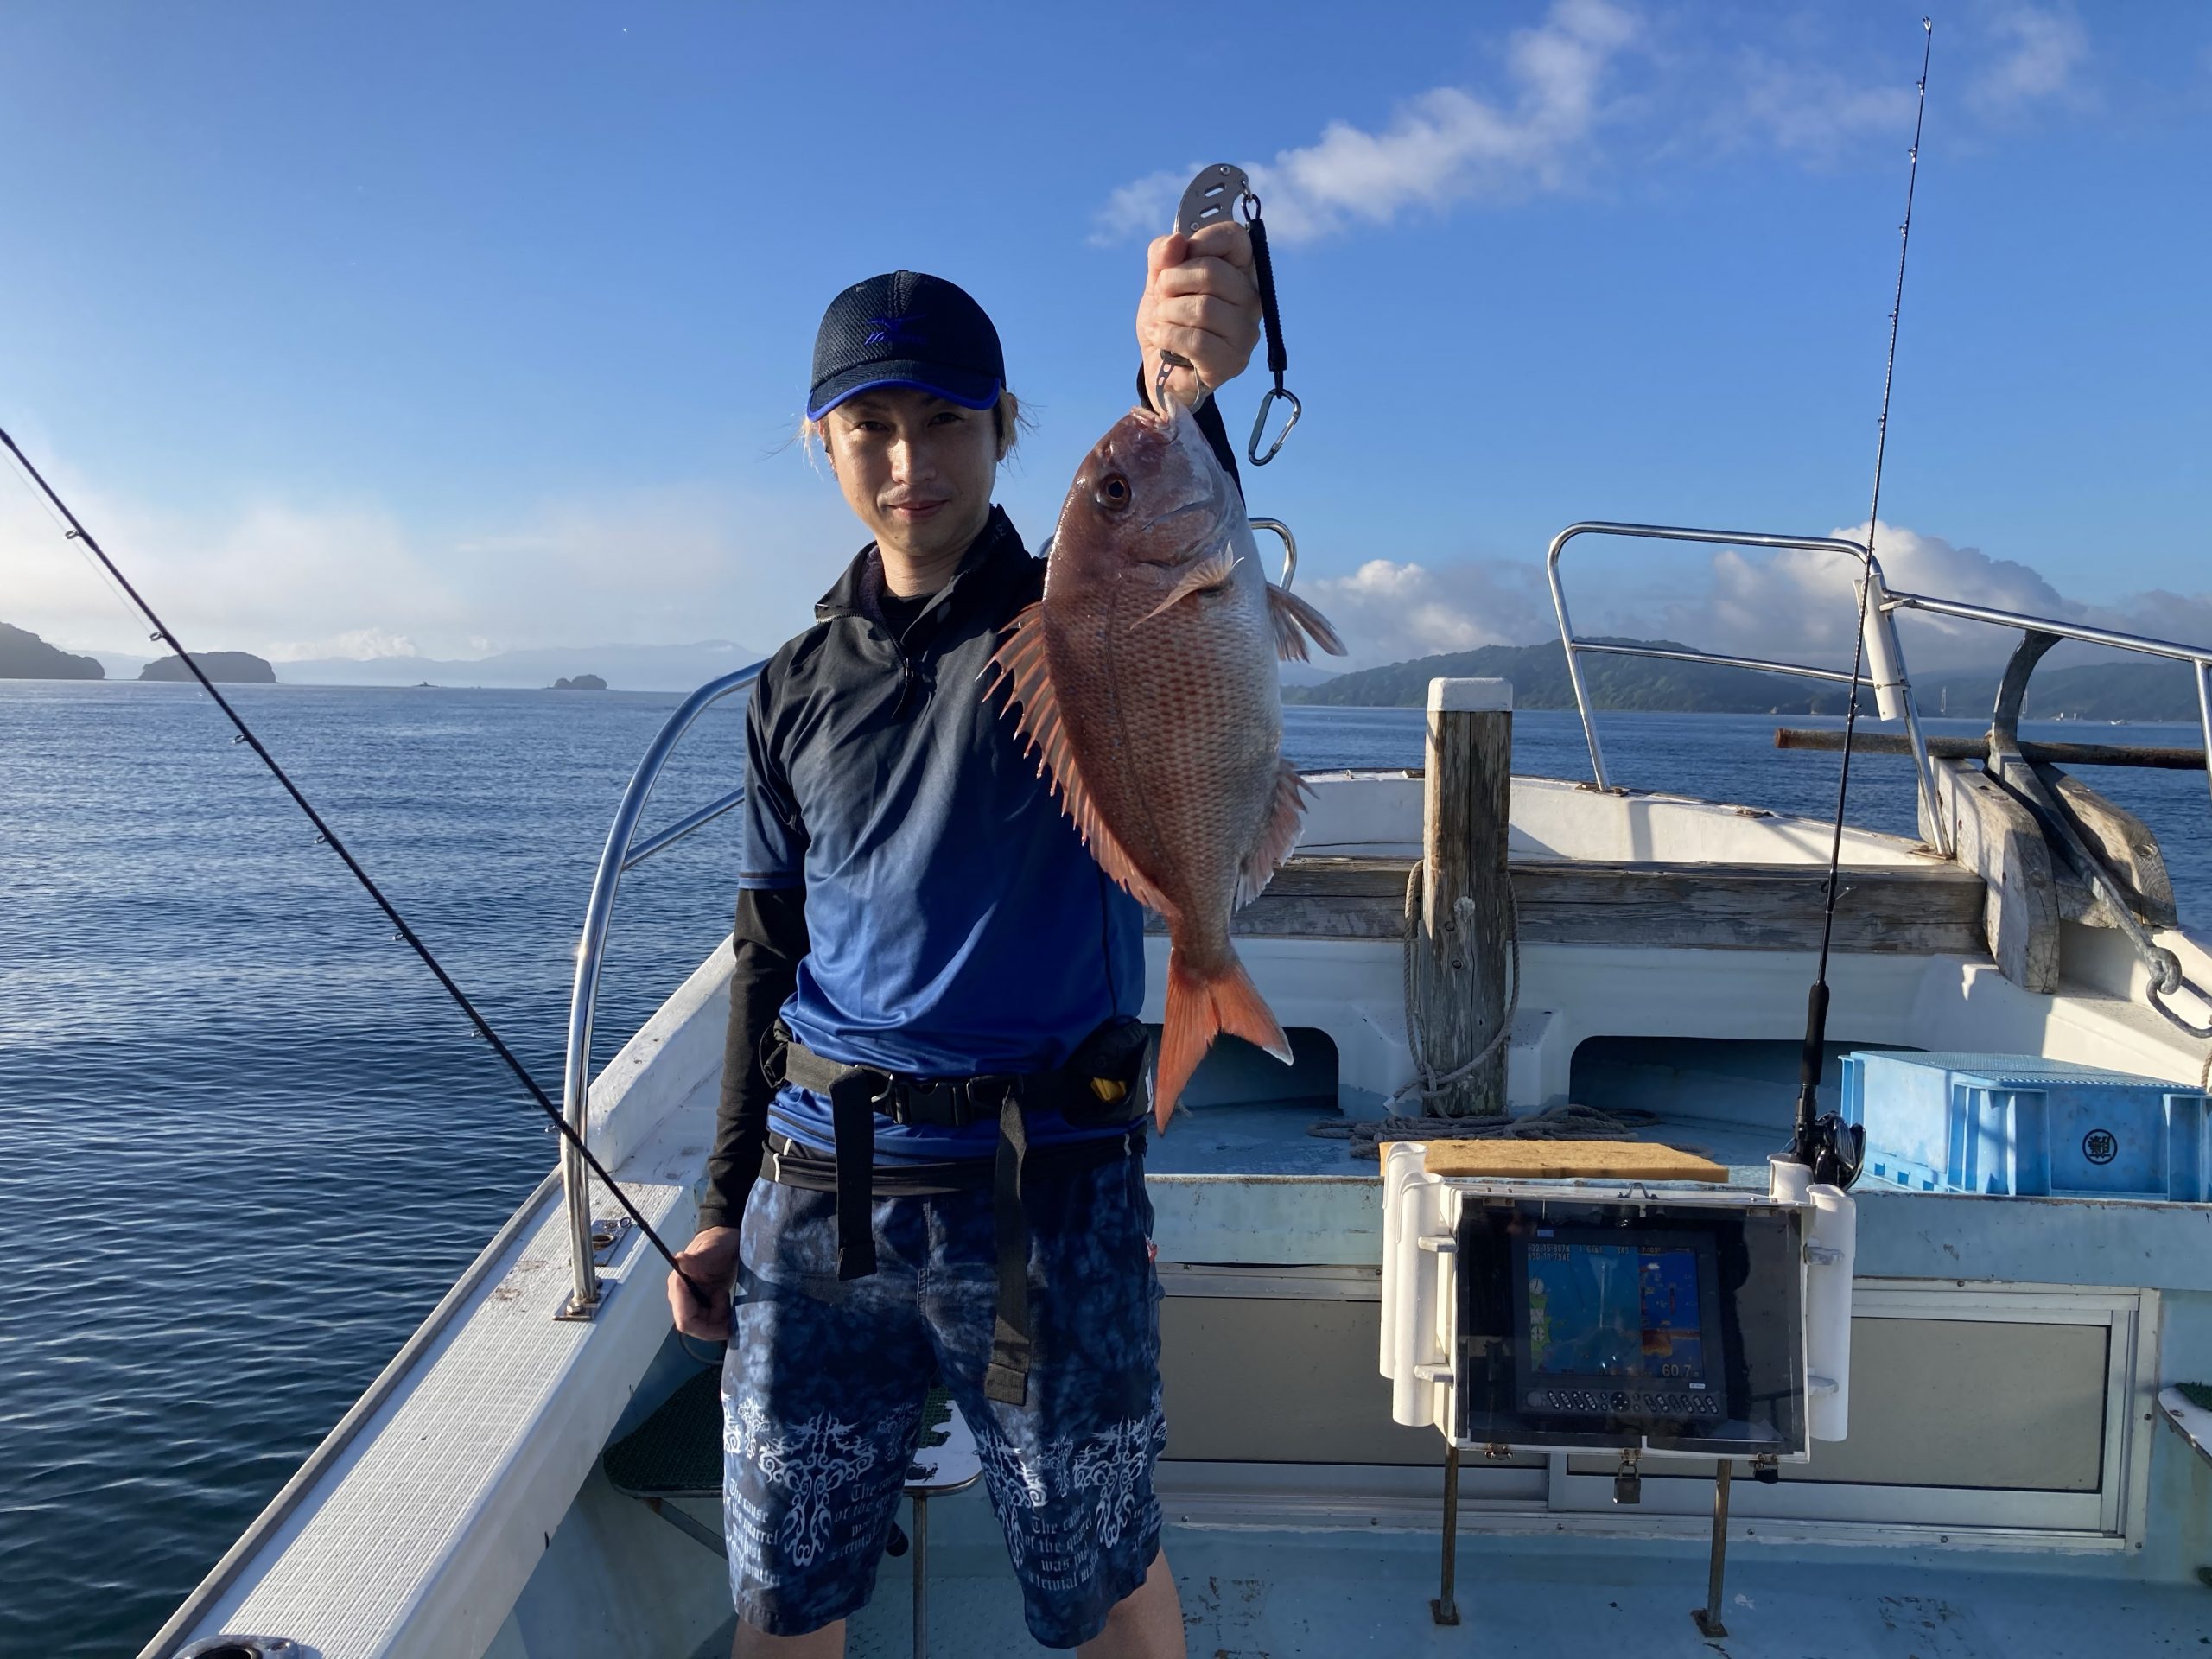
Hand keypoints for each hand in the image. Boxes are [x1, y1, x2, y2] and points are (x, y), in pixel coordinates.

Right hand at [667, 1225, 741, 1340]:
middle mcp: (680, 1297)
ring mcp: (689, 1302)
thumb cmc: (719, 1242)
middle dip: (715, 1324)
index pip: (685, 1320)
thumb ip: (698, 1258)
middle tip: (730, 1303)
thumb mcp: (714, 1248)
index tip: (726, 1311)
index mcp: (679, 1284)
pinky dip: (721, 1320)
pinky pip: (709, 1323)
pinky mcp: (700, 1305)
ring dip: (719, 1322)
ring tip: (729, 1299)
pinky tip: (729, 1306)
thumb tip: (680, 1259)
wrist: (726, 1240)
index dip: (705, 1325)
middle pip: (695, 1328)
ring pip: (703, 1328)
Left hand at [1137, 220, 1261, 411]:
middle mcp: (1250, 299)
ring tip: (1161, 321)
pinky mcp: (1232, 361)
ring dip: (1167, 313)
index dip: (1201, 241)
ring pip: (1202, 308)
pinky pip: (1197, 340)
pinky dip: (1168, 336)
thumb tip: (1176, 241)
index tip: (1181, 257)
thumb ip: (1163, 256)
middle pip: (1211, 272)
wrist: (1160, 369)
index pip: (1235, 237)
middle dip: (1171, 282)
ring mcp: (1245, 332)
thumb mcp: (1159, 281)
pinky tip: (1161, 339)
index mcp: (1239, 271)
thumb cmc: (1169, 320)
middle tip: (1162, 298)